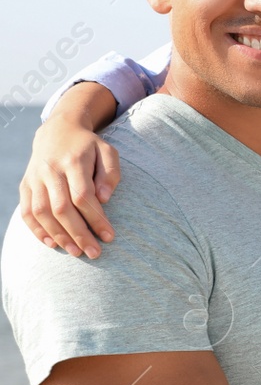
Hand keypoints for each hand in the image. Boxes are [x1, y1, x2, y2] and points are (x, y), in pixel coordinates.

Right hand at [19, 116, 119, 257]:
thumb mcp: (107, 151)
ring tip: (76, 252)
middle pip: (62, 208)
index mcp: (73, 161)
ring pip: (42, 212)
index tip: (109, 237)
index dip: (96, 219)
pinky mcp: (25, 185)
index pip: (83, 196)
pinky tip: (52, 244)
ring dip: (58, 236)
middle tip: (94, 253)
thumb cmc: (88, 147)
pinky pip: (27, 211)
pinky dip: (37, 230)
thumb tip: (104, 198)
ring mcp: (35, 179)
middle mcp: (51, 171)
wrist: (57, 131)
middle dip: (79, 233)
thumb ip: (110, 173)